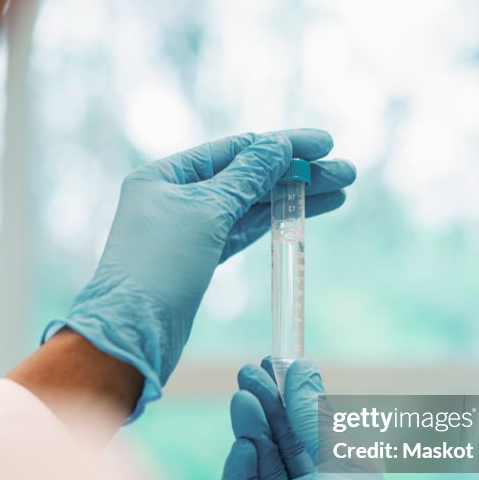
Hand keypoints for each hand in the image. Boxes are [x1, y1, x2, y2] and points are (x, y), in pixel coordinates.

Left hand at [43, 130, 355, 418]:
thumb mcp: (206, 212)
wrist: (132, 335)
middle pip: (248, 176)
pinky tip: (304, 213)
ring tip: (340, 190)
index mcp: (165, 175)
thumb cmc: (159, 268)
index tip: (326, 144)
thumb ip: (246, 176)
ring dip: (294, 197)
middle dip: (297, 173)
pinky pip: (244, 231)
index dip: (283, 145)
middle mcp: (175, 197)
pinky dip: (275, 222)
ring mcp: (189, 229)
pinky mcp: (200, 259)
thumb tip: (277, 146)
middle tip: (346, 173)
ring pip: (251, 205)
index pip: (236, 149)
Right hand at [222, 358, 410, 479]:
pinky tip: (244, 446)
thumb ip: (315, 416)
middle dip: (267, 405)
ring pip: (262, 461)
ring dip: (252, 428)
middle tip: (247, 371)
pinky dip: (241, 468)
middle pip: (284, 439)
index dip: (293, 395)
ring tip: (242, 398)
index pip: (313, 428)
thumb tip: (301, 368)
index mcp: (345, 476)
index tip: (274, 362)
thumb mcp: (342, 459)